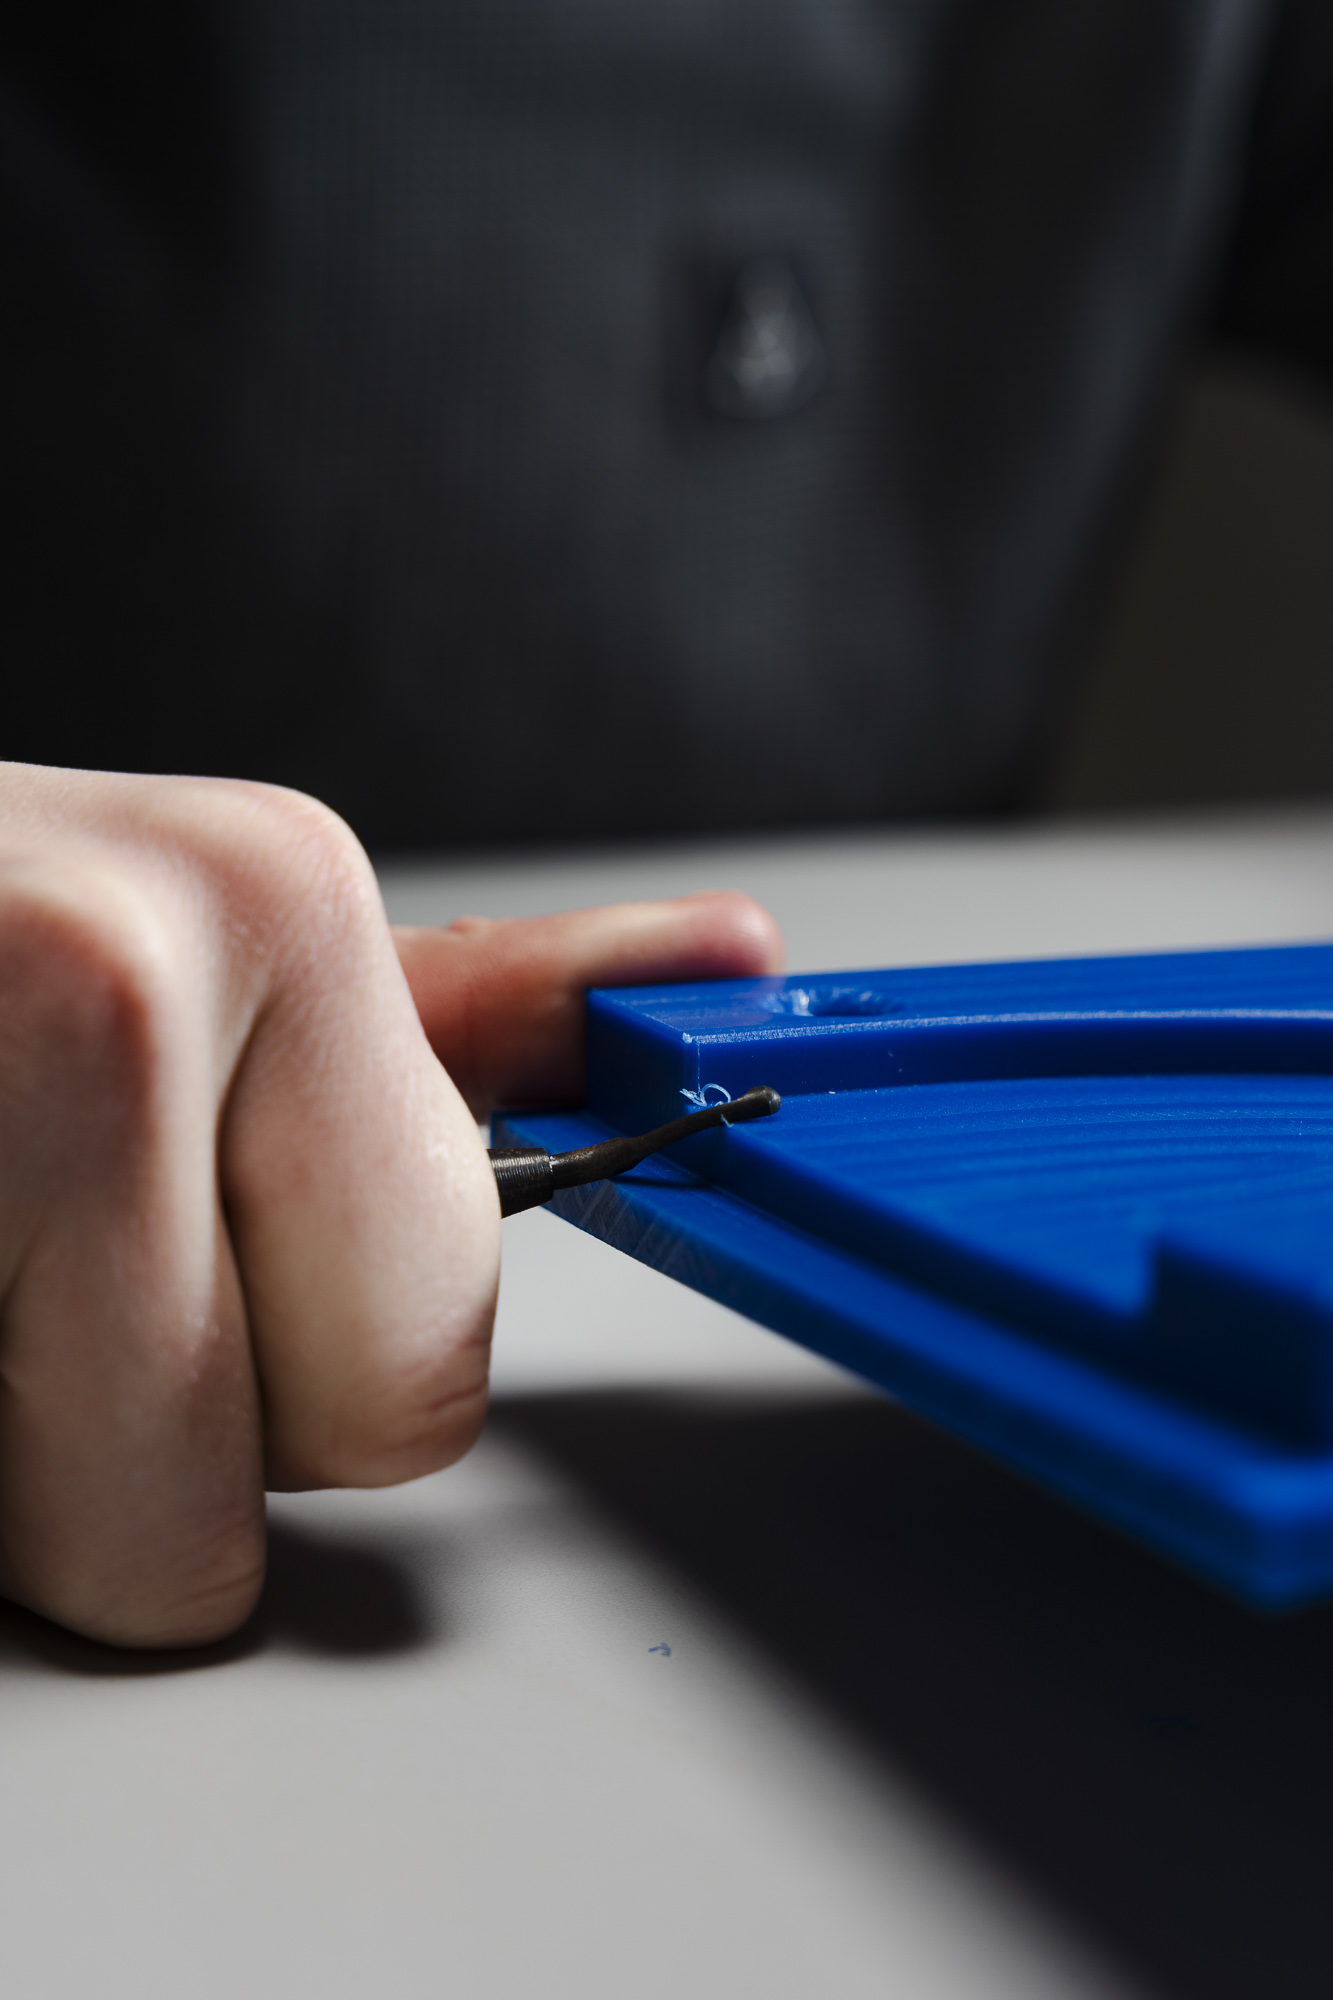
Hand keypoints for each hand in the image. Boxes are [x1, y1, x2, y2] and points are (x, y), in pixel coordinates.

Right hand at [0, 765, 780, 1647]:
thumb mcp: (227, 941)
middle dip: (164, 1437)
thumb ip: (475, 1001)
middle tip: (55, 1250)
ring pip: (95, 1547)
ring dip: (28, 1461)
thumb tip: (722, 966)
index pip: (428, 1364)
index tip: (215, 1245)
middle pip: (257, 1487)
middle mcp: (106, 975)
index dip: (317, 1368)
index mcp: (270, 900)